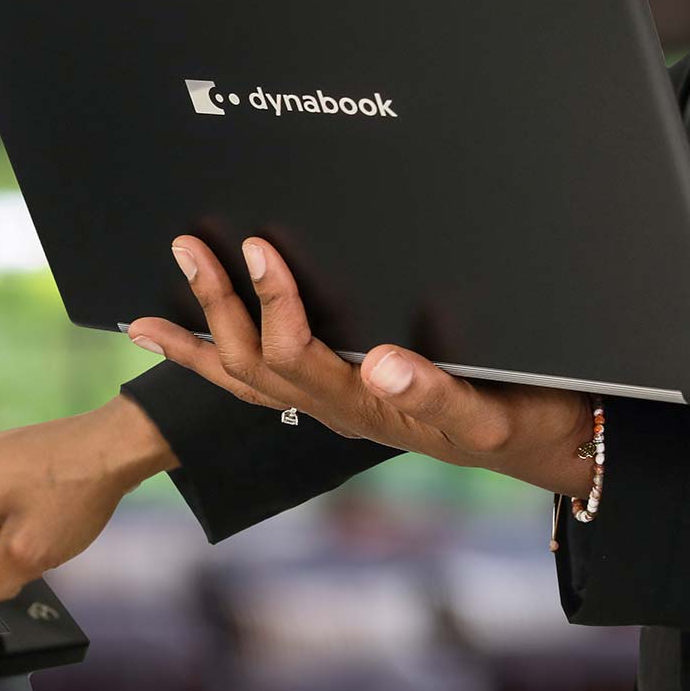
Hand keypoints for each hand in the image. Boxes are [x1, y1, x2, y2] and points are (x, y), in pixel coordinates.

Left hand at [125, 236, 595, 497]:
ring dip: (197, 339)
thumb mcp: (490, 413)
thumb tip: (382, 364)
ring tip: (147, 316)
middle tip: (188, 246)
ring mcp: (329, 405)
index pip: (296, 355)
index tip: (257, 249)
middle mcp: (334, 406)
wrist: (542, 444)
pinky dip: (212, 365)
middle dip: (215, 305)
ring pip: (243, 379)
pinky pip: (258, 385)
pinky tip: (185, 342)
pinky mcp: (336, 397)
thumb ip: (437, 394)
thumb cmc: (523, 419)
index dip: (271, 302)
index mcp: (363, 404)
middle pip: (251, 363)